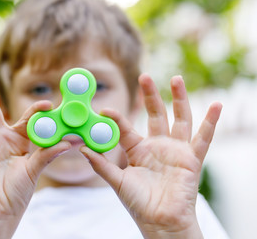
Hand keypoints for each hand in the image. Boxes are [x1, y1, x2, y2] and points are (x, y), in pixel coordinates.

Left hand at [80, 74, 221, 238]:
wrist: (160, 222)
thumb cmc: (139, 203)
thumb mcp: (117, 182)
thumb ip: (101, 165)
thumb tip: (82, 149)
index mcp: (138, 150)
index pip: (127, 128)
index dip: (117, 119)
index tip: (105, 110)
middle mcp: (157, 145)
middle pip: (156, 114)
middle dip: (151, 96)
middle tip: (144, 76)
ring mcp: (176, 150)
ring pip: (179, 119)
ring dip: (179, 99)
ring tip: (176, 78)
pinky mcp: (192, 159)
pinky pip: (203, 138)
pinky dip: (211, 122)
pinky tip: (216, 105)